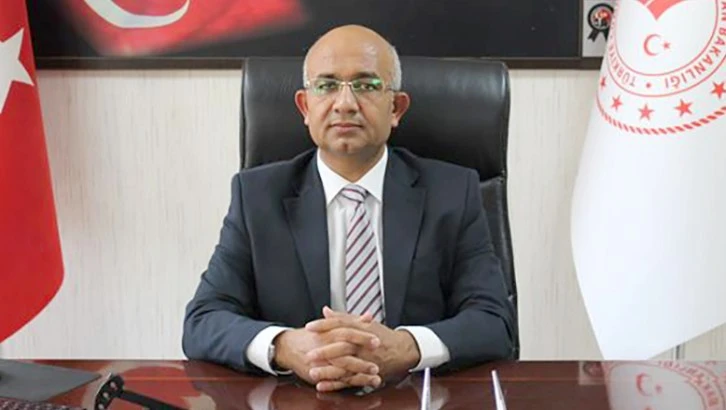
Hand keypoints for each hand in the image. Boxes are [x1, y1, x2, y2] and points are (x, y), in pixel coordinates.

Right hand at [274, 317, 381, 390]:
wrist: (288, 347)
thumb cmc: (311, 335)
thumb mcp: (330, 325)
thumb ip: (351, 321)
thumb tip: (369, 316)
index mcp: (328, 332)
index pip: (347, 332)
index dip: (362, 336)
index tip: (377, 339)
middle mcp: (324, 347)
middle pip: (345, 350)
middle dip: (362, 356)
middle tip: (377, 361)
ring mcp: (321, 362)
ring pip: (341, 367)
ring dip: (359, 372)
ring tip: (375, 375)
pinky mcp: (319, 374)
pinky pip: (335, 380)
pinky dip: (350, 383)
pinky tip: (363, 384)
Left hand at [305, 307, 420, 381]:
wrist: (402, 350)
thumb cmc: (382, 335)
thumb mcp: (364, 323)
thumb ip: (343, 318)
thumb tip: (326, 312)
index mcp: (361, 329)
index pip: (341, 325)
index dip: (324, 325)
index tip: (310, 327)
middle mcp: (363, 345)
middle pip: (343, 347)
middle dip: (325, 351)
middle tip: (309, 354)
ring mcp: (365, 361)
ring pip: (345, 366)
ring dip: (328, 371)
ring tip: (313, 372)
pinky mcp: (366, 374)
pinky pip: (350, 380)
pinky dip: (335, 384)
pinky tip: (323, 385)